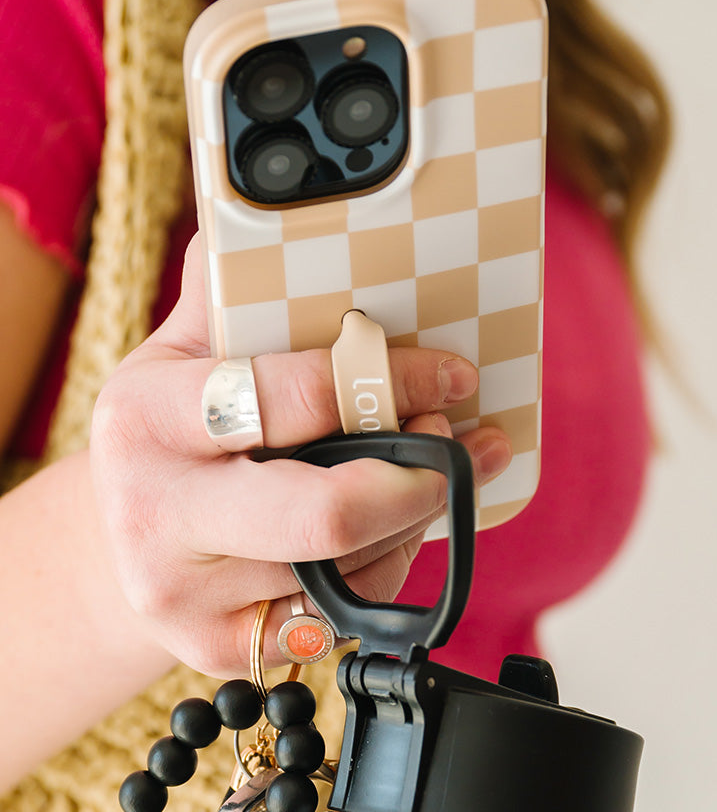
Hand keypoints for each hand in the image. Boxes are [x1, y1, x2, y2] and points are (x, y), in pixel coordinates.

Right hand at [90, 236, 511, 675]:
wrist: (119, 537)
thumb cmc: (166, 433)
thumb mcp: (180, 353)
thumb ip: (232, 292)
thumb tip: (284, 207)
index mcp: (149, 416)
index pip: (289, 396)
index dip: (390, 381)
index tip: (451, 373)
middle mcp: (158, 512)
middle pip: (321, 514)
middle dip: (414, 482)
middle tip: (456, 448)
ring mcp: (184, 594)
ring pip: (342, 571)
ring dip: (409, 521)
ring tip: (437, 479)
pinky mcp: (216, 650)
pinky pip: (333, 622)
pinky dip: (377, 574)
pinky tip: (387, 536)